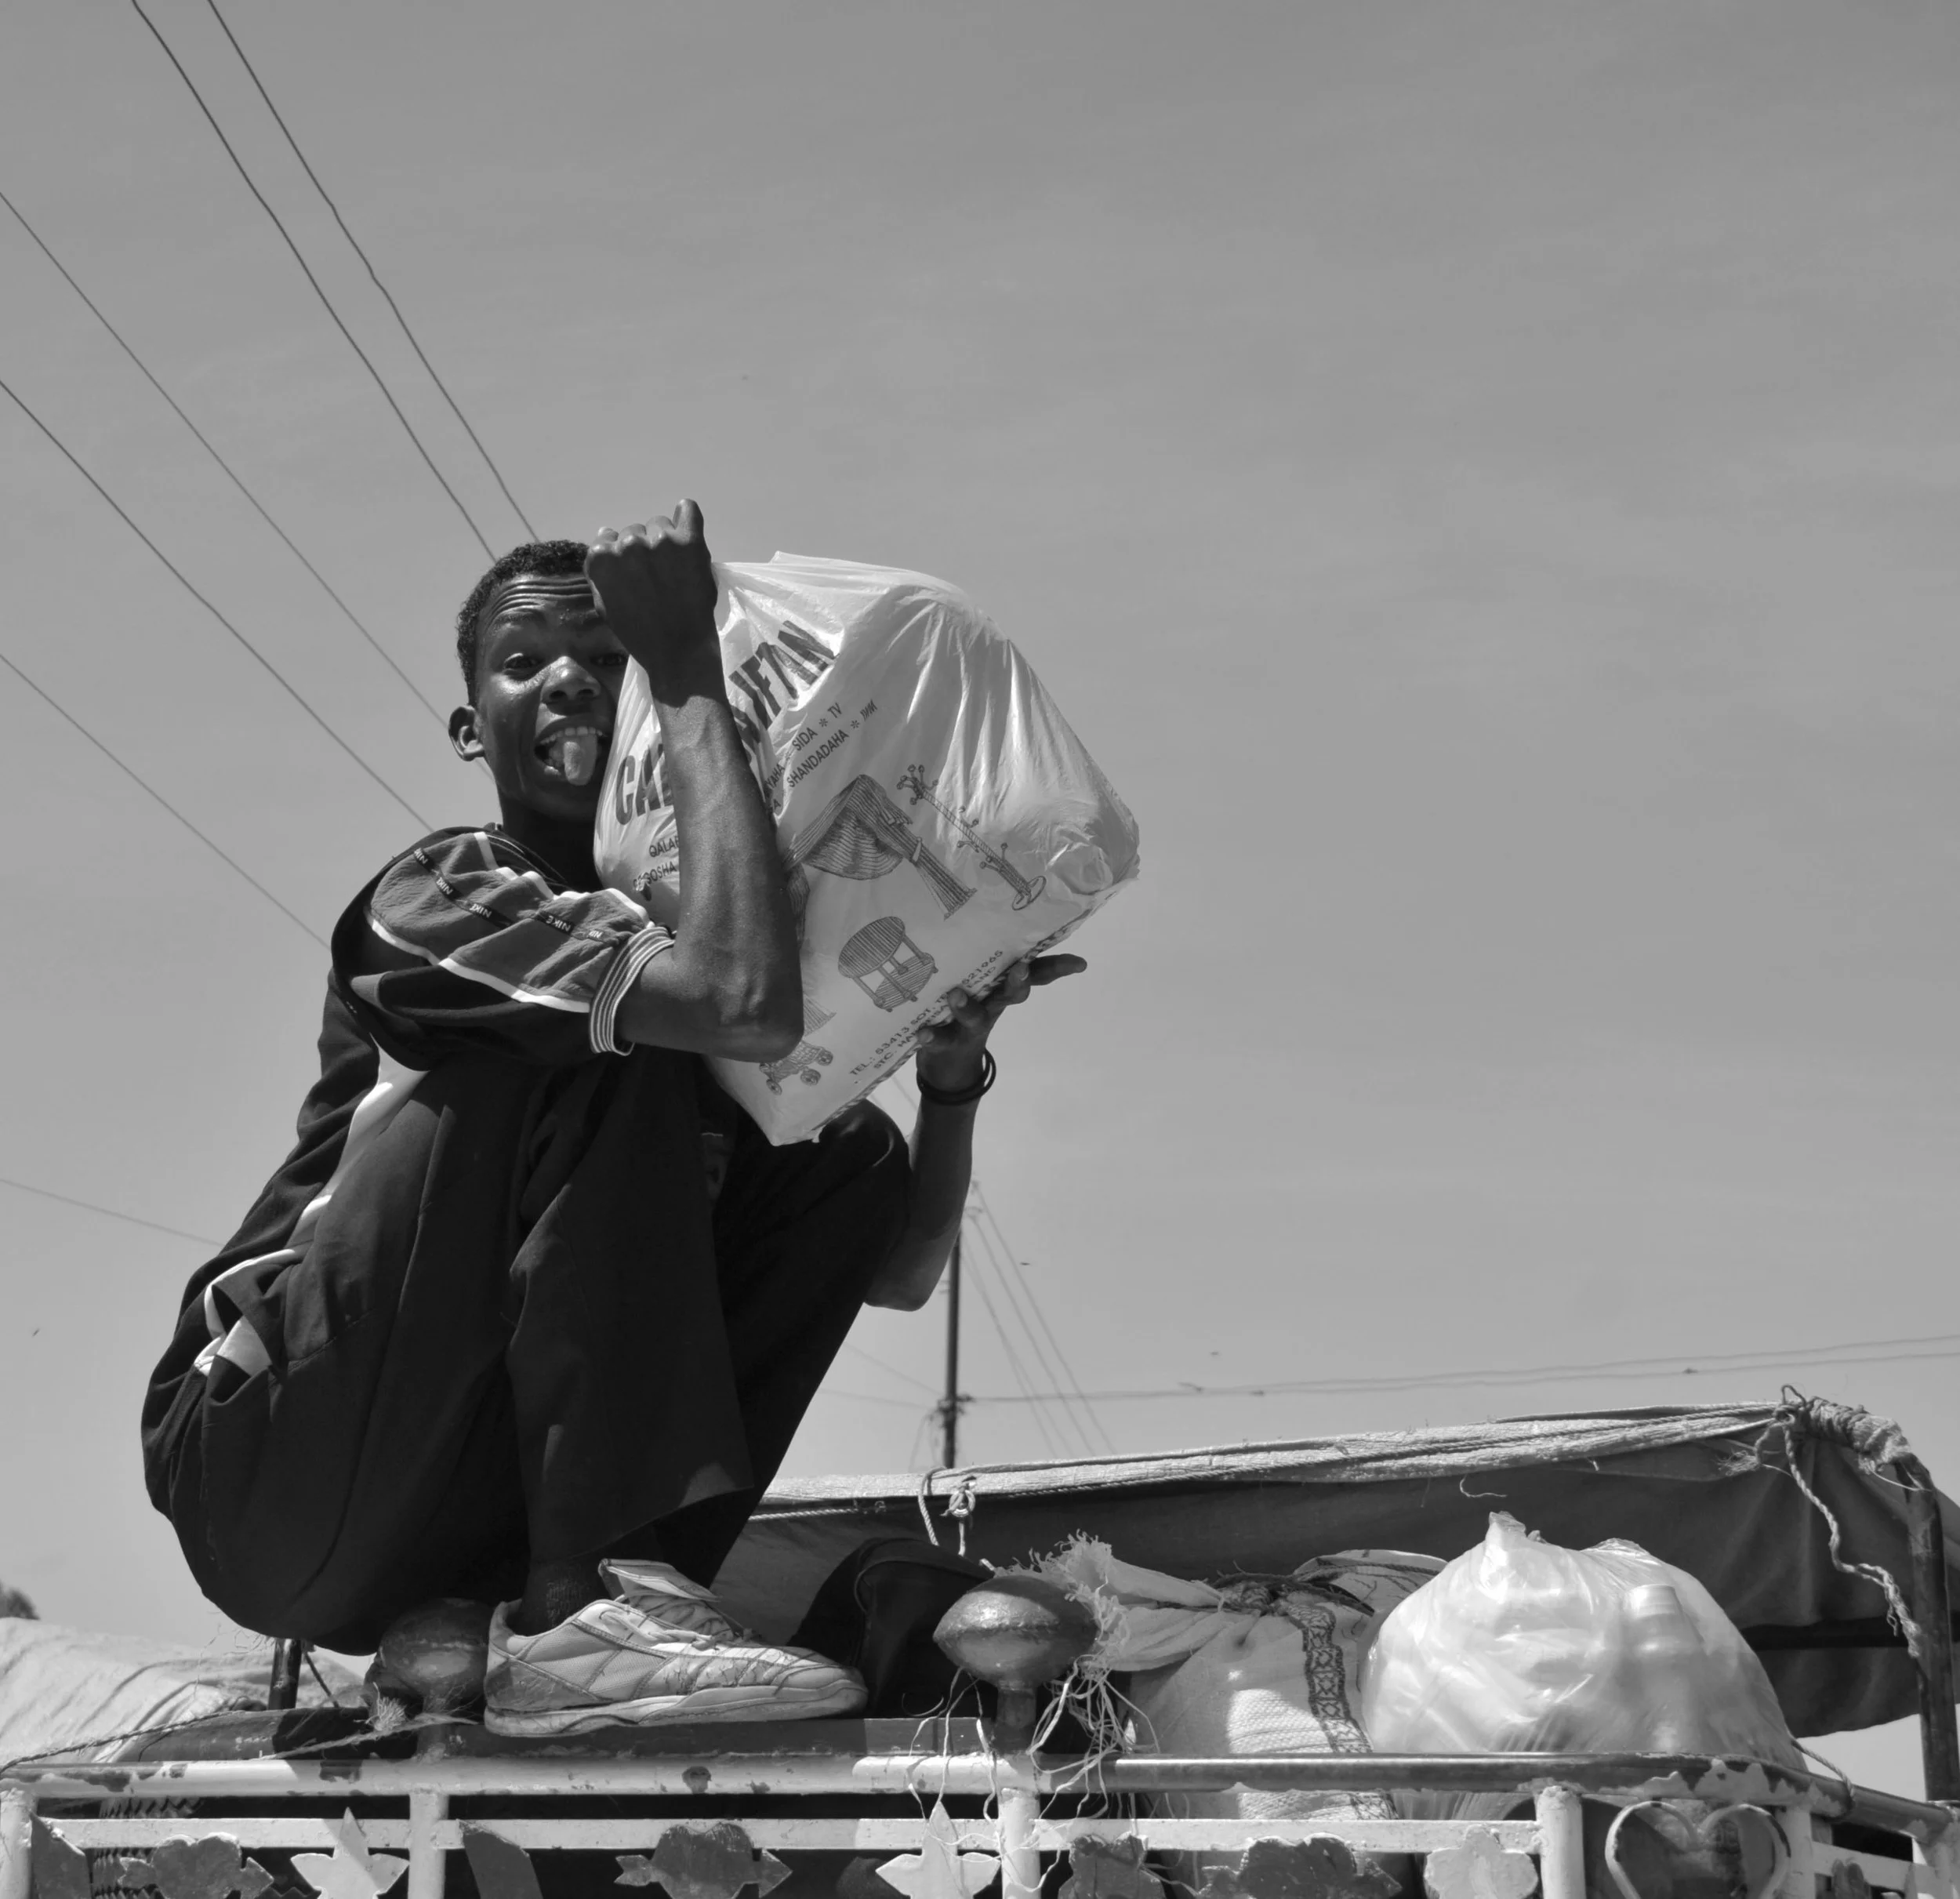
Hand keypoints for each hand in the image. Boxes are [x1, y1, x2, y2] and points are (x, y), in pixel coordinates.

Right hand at [586, 502, 719, 693]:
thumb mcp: (604, 604)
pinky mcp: (690, 542)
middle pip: (635, 532)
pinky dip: (686, 515)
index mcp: (602, 558)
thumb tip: (602, 537)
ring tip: (674, 569)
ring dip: (665, 541)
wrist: (678, 651)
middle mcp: (628, 543)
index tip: (635, 574)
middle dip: (643, 550)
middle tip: (657, 577)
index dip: (622, 557)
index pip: (608, 539)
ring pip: (660, 524)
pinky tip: (686, 527)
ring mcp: (660, 540)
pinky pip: (688, 509)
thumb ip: (600, 571)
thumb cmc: (640, 634)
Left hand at [913, 954, 1086, 1096]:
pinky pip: (941, 1040)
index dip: (1056, 967)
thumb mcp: (977, 983)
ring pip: (976, 1017)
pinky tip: (922, 1032)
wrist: (949, 1064)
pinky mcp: (947, 1042)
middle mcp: (992, 1005)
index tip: (1080, 964)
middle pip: (1012, 994)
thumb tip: (974, 907)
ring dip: (968, 1007)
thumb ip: (979, 956)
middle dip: (1019, 982)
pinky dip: (933, 1036)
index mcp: (1001, 987)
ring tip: (955, 995)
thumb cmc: (965, 1008)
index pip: (1034, 974)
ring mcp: (970, 1026)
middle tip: (1021, 968)